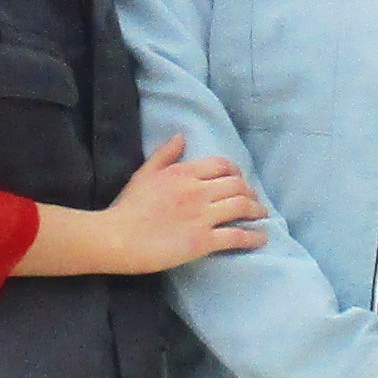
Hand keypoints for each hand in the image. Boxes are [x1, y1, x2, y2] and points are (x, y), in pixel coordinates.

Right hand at [52, 140, 270, 276]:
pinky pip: (237, 236)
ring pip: (242, 206)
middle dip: (250, 192)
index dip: (237, 172)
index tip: (240, 181)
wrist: (116, 237)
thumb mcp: (144, 174)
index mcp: (183, 173)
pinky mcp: (203, 240)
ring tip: (261, 216)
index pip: (222, 165)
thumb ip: (164, 155)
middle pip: (237, 185)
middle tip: (253, 201)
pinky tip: (261, 238)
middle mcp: (197, 190)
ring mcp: (202, 215)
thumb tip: (181, 136)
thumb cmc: (126, 208)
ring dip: (257, 211)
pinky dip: (254, 236)